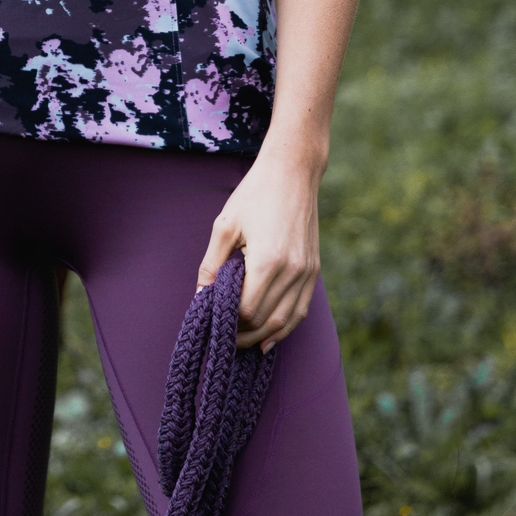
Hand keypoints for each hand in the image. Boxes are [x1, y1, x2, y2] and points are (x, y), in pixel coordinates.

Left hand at [197, 137, 323, 349]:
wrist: (293, 172)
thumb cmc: (255, 194)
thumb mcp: (225, 225)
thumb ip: (212, 264)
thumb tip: (202, 296)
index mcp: (268, 261)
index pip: (247, 310)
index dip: (229, 322)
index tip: (213, 321)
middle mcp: (293, 271)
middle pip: (266, 320)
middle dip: (243, 333)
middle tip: (223, 337)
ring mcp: (307, 272)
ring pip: (286, 320)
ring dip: (264, 336)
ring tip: (243, 344)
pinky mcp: (314, 269)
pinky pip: (301, 308)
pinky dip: (286, 326)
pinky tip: (270, 338)